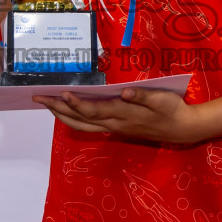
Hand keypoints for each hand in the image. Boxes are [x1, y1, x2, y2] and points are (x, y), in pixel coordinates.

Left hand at [32, 86, 206, 143]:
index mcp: (123, 114)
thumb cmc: (172, 109)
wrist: (182, 129)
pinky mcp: (116, 128)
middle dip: (58, 109)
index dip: (77, 103)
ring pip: (82, 124)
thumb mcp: (161, 99)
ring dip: (62, 115)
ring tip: (47, 104)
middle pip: (80, 120)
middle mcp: (114, 123)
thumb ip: (142, 95)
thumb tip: (125, 92)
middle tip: (38, 98)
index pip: (94, 110)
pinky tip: (68, 110)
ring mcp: (114, 127)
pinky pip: (89, 125)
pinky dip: (74, 117)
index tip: (62, 94)